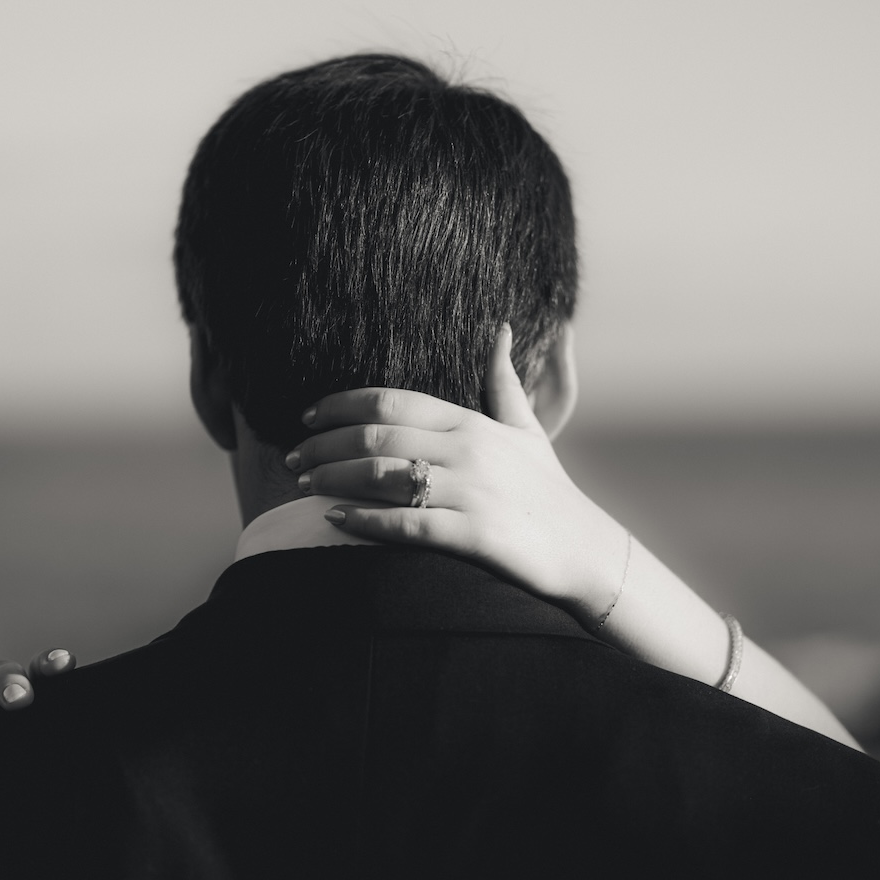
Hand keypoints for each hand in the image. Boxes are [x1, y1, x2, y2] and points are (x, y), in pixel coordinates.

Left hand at [290, 324, 628, 623]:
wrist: (585, 550)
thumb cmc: (547, 490)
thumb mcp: (527, 429)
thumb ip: (503, 382)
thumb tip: (500, 329)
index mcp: (472, 422)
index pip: (393, 401)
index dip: (342, 405)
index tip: (308, 416)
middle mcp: (469, 450)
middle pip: (378, 436)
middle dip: (325, 445)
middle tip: (293, 457)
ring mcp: (472, 492)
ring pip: (384, 476)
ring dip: (334, 479)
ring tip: (305, 485)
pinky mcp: (476, 535)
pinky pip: (407, 524)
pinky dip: (365, 520)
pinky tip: (336, 520)